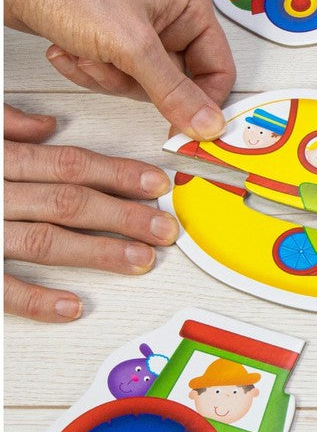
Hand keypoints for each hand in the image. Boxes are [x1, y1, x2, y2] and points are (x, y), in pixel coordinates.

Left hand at [4, 0, 234, 139]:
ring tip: (85, 51)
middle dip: (136, 82)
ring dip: (108, 77)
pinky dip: (91, 72)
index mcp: (190, 5)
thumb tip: (208, 124)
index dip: (203, 103)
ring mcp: (141, 31)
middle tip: (113, 67)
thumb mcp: (130, 45)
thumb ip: (173, 91)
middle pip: (178, 83)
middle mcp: (171, 17)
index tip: (186, 129)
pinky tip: (71, 49)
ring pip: (144, 86)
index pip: (219, 70)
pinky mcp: (113, 41)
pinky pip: (117, 79)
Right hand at [4, 103, 178, 322]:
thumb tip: (47, 124)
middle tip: (165, 228)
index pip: (66, 162)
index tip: (156, 183)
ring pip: (45, 240)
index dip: (116, 173)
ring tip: (141, 259)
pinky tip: (72, 307)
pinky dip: (35, 300)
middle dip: (123, 214)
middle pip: (67, 201)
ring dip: (98, 252)